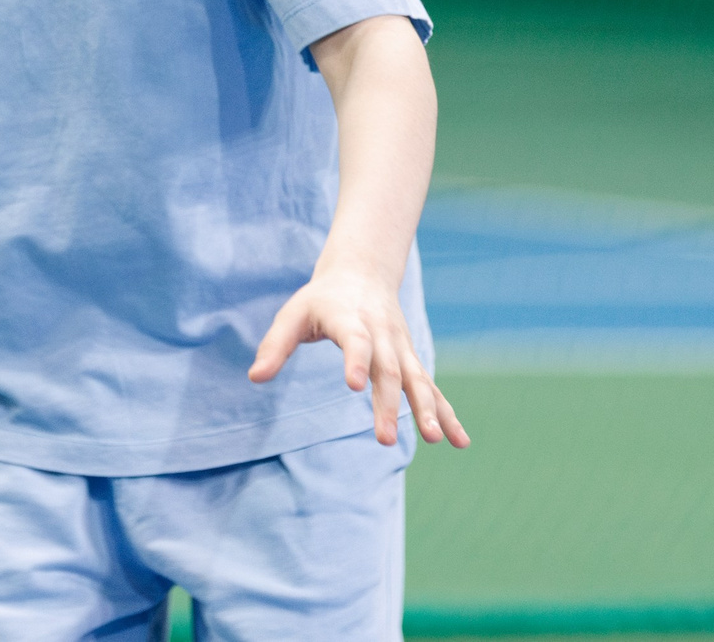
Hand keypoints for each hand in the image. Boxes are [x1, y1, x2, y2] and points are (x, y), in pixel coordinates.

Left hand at [249, 264, 468, 450]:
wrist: (364, 271)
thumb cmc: (322, 299)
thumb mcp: (293, 314)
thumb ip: (275, 345)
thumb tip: (254, 378)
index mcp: (350, 319)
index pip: (355, 340)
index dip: (356, 360)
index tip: (354, 385)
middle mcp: (381, 333)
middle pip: (388, 370)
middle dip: (389, 404)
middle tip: (387, 439)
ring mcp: (400, 347)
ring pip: (416, 379)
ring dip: (426, 410)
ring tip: (434, 440)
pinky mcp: (411, 360)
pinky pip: (431, 388)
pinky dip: (446, 412)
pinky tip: (459, 441)